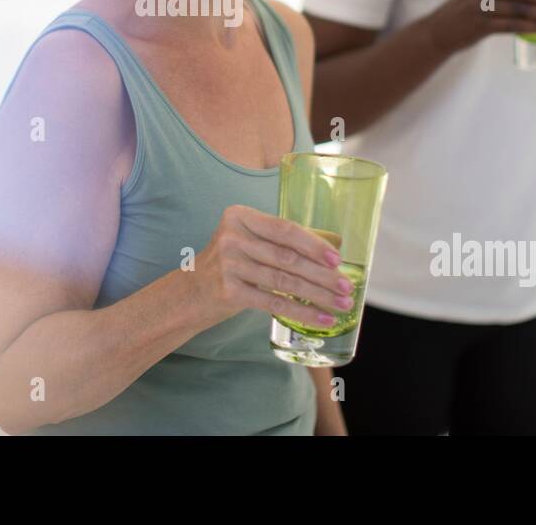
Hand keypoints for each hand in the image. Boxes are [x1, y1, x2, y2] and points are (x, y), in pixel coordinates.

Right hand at [194, 205, 353, 329]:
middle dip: (322, 274)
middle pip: (287, 256)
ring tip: (341, 305)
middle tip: (347, 287)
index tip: (337, 259)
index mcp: (239, 216)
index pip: (284, 228)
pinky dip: (301, 312)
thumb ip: (278, 242)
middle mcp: (232, 236)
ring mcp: (228, 264)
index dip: (313, 244)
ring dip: (318, 295)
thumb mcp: (246, 243)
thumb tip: (330, 254)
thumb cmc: (229, 266)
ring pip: (284, 280)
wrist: (189, 294)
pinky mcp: (228, 291)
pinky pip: (274, 302)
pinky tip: (321, 318)